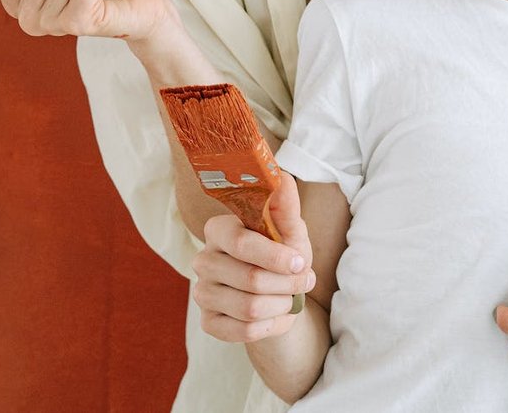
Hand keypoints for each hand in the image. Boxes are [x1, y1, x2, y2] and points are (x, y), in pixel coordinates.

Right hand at [192, 177, 316, 343]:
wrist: (278, 294)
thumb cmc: (282, 254)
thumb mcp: (290, 230)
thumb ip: (284, 205)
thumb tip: (281, 176)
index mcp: (218, 230)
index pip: (241, 244)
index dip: (275, 257)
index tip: (300, 261)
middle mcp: (203, 260)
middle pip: (250, 279)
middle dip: (287, 284)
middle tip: (305, 281)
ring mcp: (202, 293)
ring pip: (249, 308)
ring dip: (282, 305)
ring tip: (291, 297)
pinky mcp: (208, 322)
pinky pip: (244, 331)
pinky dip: (270, 326)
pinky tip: (276, 315)